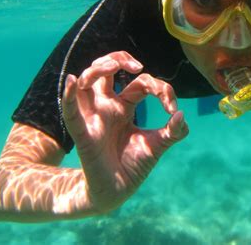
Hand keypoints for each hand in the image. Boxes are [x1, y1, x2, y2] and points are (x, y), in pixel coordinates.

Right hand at [61, 51, 187, 212]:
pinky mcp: (83, 133)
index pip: (140, 84)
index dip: (160, 89)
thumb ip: (173, 132)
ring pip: (87, 82)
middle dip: (118, 59)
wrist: (118, 191)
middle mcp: (107, 106)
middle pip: (105, 71)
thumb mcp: (157, 145)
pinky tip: (72, 81)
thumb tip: (182, 115)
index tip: (172, 108)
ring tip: (112, 66)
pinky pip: (71, 112)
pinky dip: (68, 95)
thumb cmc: (134, 166)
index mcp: (125, 106)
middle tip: (137, 66)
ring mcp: (94, 117)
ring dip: (97, 69)